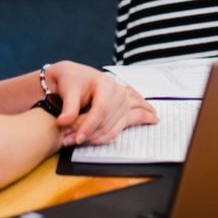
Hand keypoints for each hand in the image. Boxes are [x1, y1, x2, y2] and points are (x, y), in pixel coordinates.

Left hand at [43, 63, 157, 146]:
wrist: (72, 76)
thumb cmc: (71, 80)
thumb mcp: (67, 90)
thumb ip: (68, 108)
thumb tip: (64, 122)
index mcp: (106, 84)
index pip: (101, 110)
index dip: (89, 126)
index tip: (77, 138)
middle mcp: (118, 91)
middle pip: (109, 121)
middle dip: (90, 134)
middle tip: (69, 141)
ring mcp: (124, 98)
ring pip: (118, 125)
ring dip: (101, 137)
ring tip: (84, 141)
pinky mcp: (125, 104)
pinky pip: (137, 113)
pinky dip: (145, 117)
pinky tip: (153, 118)